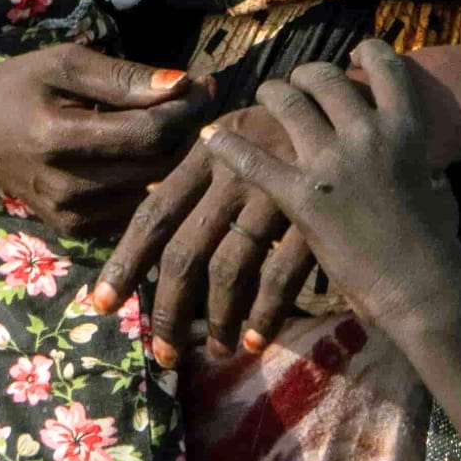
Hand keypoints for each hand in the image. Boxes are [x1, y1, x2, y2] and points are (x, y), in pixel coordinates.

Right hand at [0, 43, 208, 226]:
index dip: (186, 109)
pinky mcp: (75, 231)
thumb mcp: (63, 64)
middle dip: (188, 132)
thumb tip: (183, 83)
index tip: (204, 84)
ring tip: (180, 124)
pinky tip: (154, 154)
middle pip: (159, 164)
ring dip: (176, 158)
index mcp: (59, 139)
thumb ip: (123, 77)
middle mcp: (66, 186)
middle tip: (200, 102)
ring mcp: (70, 215)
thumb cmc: (18, 88)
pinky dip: (152, 182)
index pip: (149, 133)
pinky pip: (136, 209)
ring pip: (154, 190)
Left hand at [99, 99, 326, 359]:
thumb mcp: (236, 139)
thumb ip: (197, 178)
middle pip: (185, 251)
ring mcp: (275, 192)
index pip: (153, 214)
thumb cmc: (287, 129)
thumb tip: (150, 218)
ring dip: (217, 319)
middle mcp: (234, 170)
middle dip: (167, 309)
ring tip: (214, 351)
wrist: (358, 105)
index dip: (125, 263)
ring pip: (229, 269)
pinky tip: (255, 340)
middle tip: (162, 354)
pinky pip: (281, 274)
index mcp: (206, 153)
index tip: (102, 304)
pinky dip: (265, 313)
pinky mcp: (313, 214)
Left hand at [191, 47, 460, 346]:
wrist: (422, 286)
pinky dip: (229, 146)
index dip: (366, 52)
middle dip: (307, 74)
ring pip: (288, 103)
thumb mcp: (437, 187)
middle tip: (297, 81)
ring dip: (272, 94)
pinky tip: (213, 137)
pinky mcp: (301, 196)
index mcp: (407, 127)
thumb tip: (422, 165)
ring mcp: (332, 162)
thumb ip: (421, 165)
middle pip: (326, 78)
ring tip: (265, 95)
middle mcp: (368, 133)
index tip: (353, 55)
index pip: (385, 65)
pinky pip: (254, 160)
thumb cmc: (437, 245)